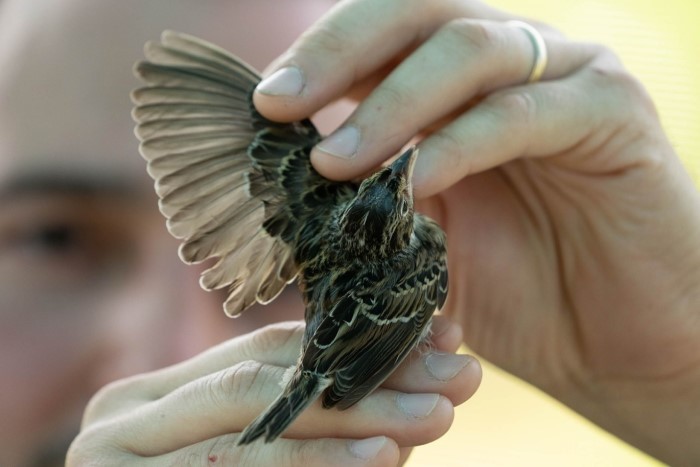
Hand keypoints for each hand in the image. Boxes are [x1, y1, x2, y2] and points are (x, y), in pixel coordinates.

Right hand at [67, 318, 479, 465]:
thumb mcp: (274, 463)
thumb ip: (334, 426)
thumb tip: (432, 366)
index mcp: (157, 398)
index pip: (268, 350)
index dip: (356, 343)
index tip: (440, 342)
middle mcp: (124, 417)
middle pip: (266, 376)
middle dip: (367, 376)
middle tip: (455, 376)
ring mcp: (113, 460)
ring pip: (252, 417)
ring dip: (352, 414)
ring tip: (432, 414)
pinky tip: (380, 459)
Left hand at [252, 0, 699, 463]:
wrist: (618, 341)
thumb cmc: (516, 293)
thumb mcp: (420, 246)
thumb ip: (368, 208)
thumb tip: (285, 197)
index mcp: (458, 88)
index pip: (380, 38)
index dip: (319, 60)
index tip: (263, 107)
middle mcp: (510, 66)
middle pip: (416, 11)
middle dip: (338, 52)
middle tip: (277, 103)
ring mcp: (565, 79)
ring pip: (468, 48)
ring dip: (391, 103)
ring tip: (333, 163)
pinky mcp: (612, 113)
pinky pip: (522, 111)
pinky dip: (459, 143)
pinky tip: (412, 183)